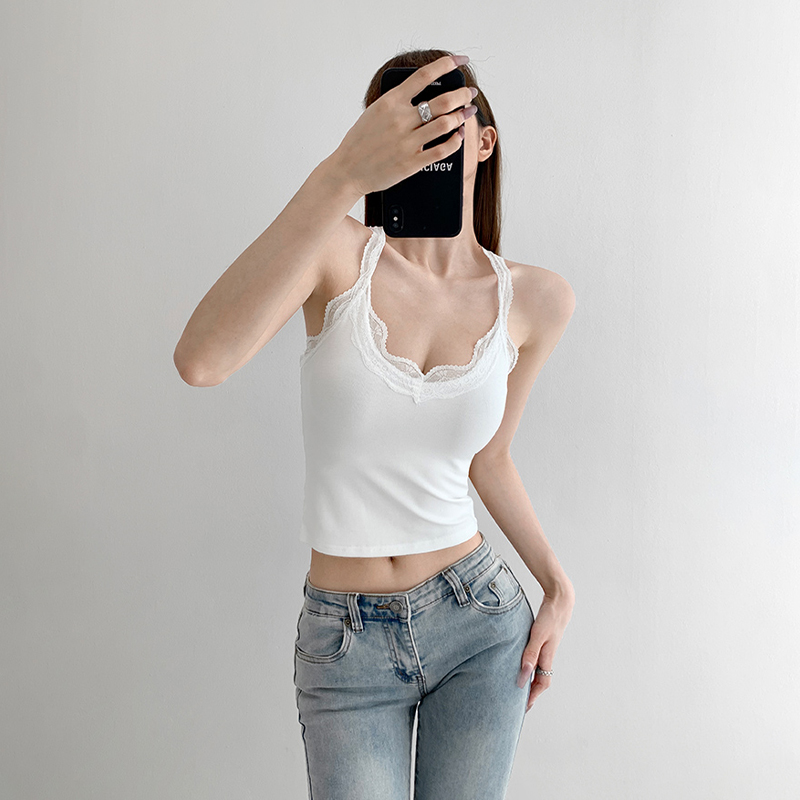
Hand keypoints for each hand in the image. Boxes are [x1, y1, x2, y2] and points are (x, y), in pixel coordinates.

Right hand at [330, 54, 475, 196]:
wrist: (347, 171)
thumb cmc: (360, 141)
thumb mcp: (374, 112)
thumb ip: (397, 101)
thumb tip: (424, 92)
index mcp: (390, 102)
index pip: (424, 75)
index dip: (447, 65)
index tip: (460, 60)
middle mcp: (400, 120)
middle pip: (442, 100)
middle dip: (462, 94)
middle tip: (470, 93)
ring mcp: (407, 142)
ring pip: (446, 124)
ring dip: (462, 116)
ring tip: (468, 112)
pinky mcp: (411, 163)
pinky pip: (442, 150)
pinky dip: (455, 141)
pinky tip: (459, 135)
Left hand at [517, 590, 574, 712]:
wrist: (560, 600)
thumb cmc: (549, 616)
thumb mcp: (537, 635)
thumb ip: (530, 654)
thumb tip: (523, 677)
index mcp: (547, 656)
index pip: (542, 683)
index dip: (533, 696)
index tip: (524, 708)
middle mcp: (548, 654)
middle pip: (541, 679)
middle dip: (532, 692)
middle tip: (519, 702)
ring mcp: (547, 647)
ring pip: (539, 669)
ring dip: (531, 679)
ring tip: (519, 686)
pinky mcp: (543, 639)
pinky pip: (537, 658)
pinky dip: (530, 665)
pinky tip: (522, 662)